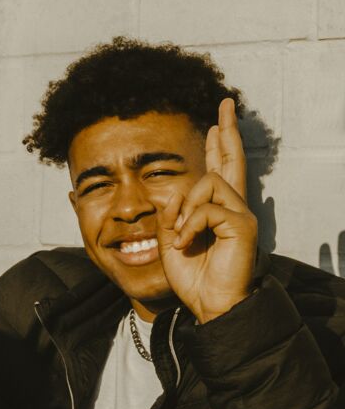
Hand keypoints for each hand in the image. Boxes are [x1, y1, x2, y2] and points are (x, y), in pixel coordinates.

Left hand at [157, 98, 257, 322]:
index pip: (219, 170)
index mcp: (216, 210)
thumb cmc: (193, 277)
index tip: (212, 124)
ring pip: (207, 183)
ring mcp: (240, 214)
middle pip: (231, 160)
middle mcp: (233, 207)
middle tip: (226, 104)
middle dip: (227, 131)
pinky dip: (189, 225)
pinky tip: (185, 243)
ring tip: (179, 233)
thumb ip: (168, 216)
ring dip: (184, 208)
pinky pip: (206, 210)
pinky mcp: (242, 225)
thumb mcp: (170, 241)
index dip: (217, 146)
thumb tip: (165, 194)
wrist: (209, 303)